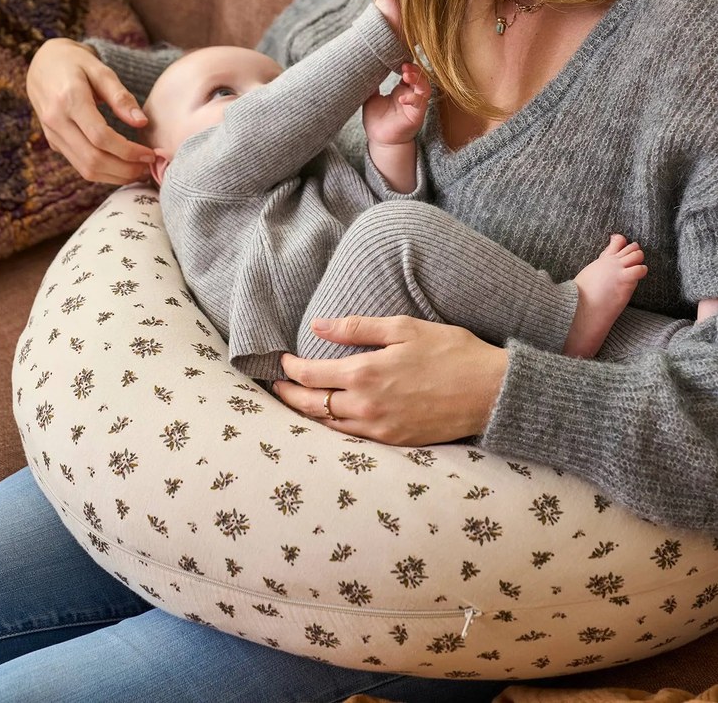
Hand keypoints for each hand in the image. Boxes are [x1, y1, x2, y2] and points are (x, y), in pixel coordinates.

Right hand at [27, 38, 153, 183]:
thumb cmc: (76, 64)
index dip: (128, 151)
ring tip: (139, 170)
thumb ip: (121, 97)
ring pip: (85, 168)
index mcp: (69, 99)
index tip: (150, 153)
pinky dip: (104, 172)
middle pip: (92, 159)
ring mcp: (52, 134)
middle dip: (125, 169)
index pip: (100, 137)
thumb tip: (142, 123)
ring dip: (115, 176)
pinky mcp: (54, 142)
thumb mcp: (101, 70)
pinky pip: (79, 165)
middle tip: (148, 166)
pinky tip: (123, 167)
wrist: (42, 65)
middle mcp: (57, 121)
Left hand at [275, 315, 508, 445]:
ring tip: (296, 402)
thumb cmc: (451, 352)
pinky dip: (333, 428)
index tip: (282, 360)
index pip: (311, 375)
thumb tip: (318, 325)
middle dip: (289, 395)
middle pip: (311, 406)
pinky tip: (330, 419)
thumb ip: (357, 328)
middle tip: (276, 386)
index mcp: (365, 374)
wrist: (491, 392)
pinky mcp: (395, 443)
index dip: (291, 368)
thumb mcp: (404, 328)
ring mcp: (380, 429)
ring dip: (307, 414)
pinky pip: (352, 438)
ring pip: (328, 426)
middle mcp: (366, 406)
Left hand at [362, 63, 430, 145]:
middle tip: (403, 65)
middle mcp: (411, 95)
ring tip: (406, 75)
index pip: (409, 72)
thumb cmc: (376, 119)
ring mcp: (415, 105)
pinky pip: (420, 104)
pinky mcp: (417, 116)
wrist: (378, 139)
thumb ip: (371, 85)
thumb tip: (365, 68)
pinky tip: (401, 98)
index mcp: (402, 89)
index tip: (397, 59)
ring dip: (418, 79)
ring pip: (424, 87)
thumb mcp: (370, 98)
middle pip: (420, 76)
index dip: (406, 65)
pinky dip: (413, 99)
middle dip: (414, 69)